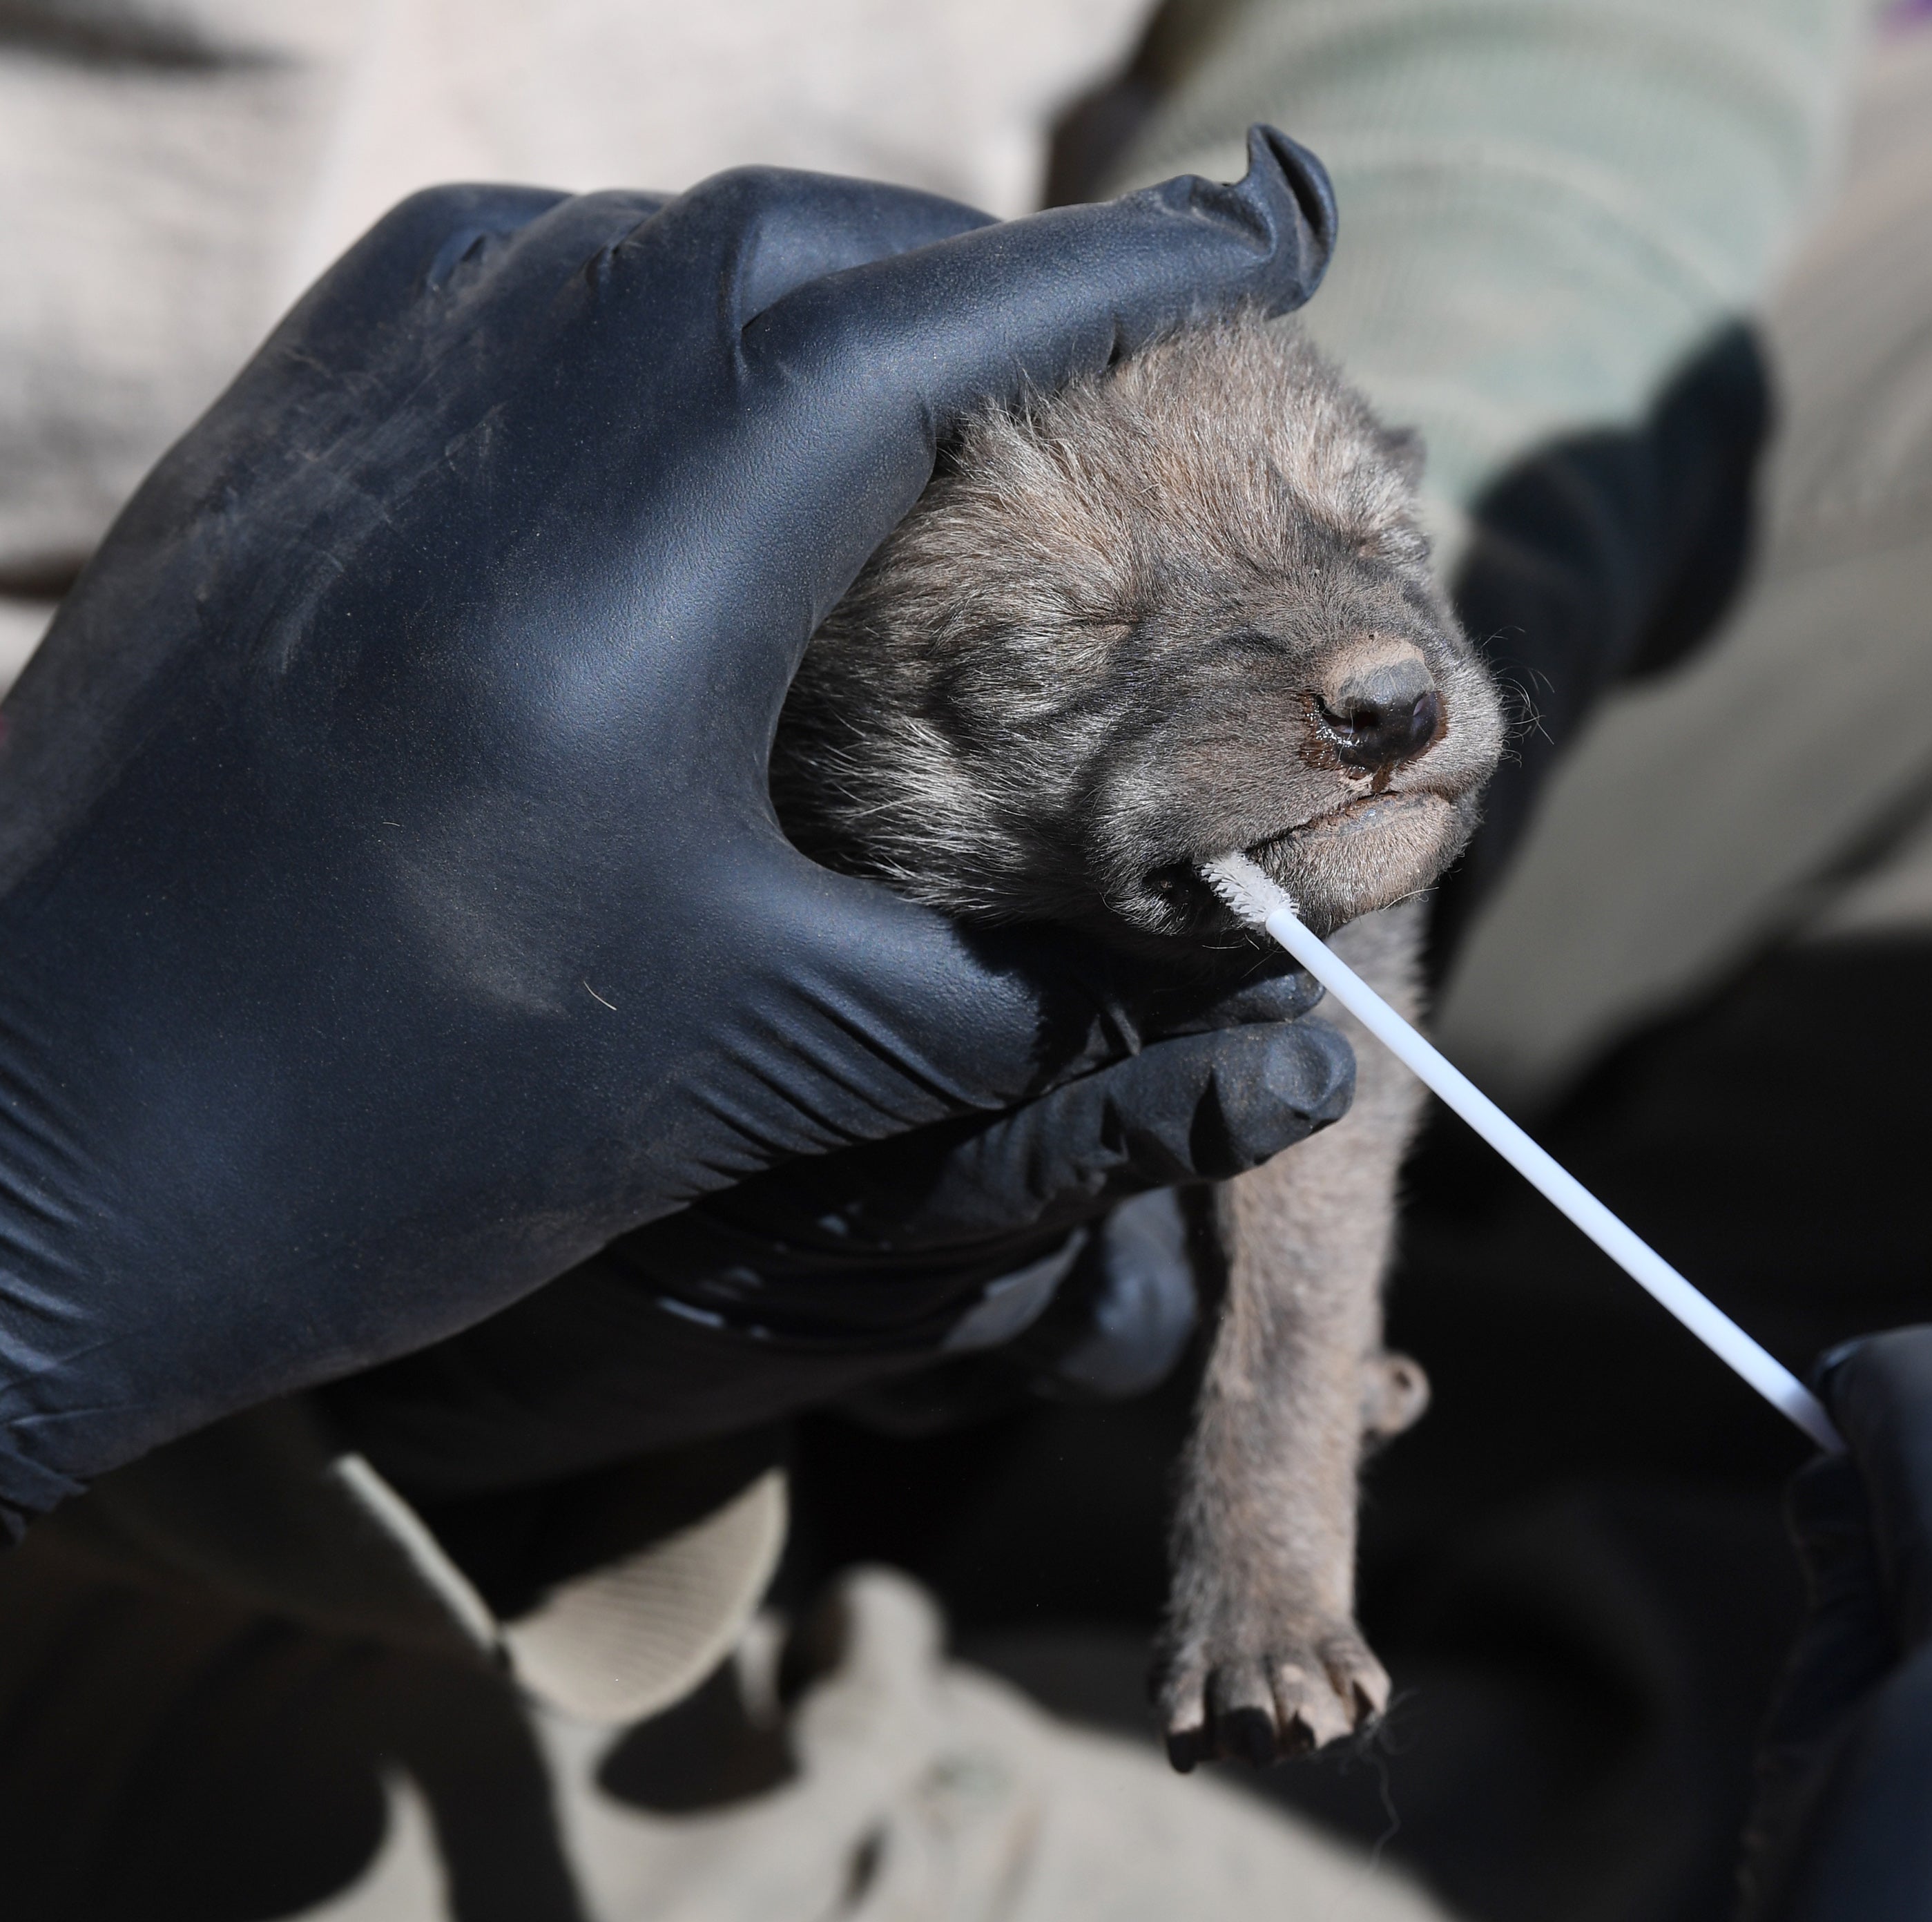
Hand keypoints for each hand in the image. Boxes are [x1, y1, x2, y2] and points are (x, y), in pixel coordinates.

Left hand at [0, 133, 1338, 1530]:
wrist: (27, 1149)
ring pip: (668, 258)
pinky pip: (536, 303)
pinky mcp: (291, 433)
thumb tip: (1224, 987)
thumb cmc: (404, 1108)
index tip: (1278, 234)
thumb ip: (1026, 994)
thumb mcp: (779, 1055)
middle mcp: (503, 388)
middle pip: (817, 251)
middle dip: (1000, 287)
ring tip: (957, 405)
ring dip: (839, 305)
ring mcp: (371, 388)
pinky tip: (734, 447)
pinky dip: (682, 337)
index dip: (1138, 272)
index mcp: (653, 524)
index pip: (951, 313)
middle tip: (1137, 357)